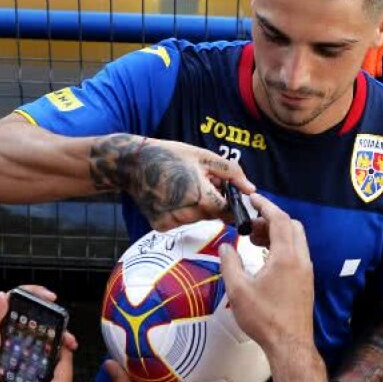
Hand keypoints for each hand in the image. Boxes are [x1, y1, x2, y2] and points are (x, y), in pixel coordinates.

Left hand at [0, 285, 62, 350]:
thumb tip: (2, 296)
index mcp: (6, 312)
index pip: (24, 295)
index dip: (38, 293)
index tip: (51, 297)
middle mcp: (15, 322)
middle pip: (40, 314)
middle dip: (56, 319)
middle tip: (64, 325)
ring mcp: (21, 336)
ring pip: (45, 331)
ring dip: (59, 335)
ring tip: (68, 342)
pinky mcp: (25, 350)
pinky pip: (43, 346)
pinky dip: (54, 348)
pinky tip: (60, 353)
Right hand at [89, 134, 254, 231]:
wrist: (132, 163)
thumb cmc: (169, 155)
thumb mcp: (203, 156)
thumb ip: (231, 173)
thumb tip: (250, 189)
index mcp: (200, 196)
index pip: (227, 210)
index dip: (229, 201)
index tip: (225, 192)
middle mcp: (185, 214)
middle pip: (211, 214)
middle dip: (211, 201)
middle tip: (198, 181)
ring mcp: (171, 222)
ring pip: (196, 219)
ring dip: (196, 206)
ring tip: (183, 186)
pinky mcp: (160, 226)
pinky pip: (181, 221)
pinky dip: (181, 211)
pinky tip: (170, 196)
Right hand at [220, 193, 313, 354]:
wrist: (289, 345)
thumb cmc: (264, 318)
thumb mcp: (238, 290)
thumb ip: (230, 263)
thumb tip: (225, 246)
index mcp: (286, 256)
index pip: (279, 219)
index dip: (265, 205)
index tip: (252, 199)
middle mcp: (300, 260)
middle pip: (291, 225)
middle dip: (271, 219)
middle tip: (249, 225)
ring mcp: (306, 271)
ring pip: (296, 240)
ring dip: (276, 234)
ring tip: (253, 241)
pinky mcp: (306, 282)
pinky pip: (296, 253)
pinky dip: (282, 247)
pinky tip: (264, 259)